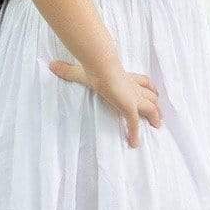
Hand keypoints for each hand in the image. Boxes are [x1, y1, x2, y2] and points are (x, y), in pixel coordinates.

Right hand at [48, 59, 162, 147]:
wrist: (100, 66)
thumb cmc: (93, 66)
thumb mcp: (80, 71)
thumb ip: (68, 70)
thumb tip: (52, 65)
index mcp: (125, 78)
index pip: (143, 81)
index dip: (149, 87)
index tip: (153, 92)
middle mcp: (133, 87)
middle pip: (151, 95)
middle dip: (155, 103)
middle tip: (157, 114)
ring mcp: (133, 97)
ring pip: (151, 108)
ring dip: (155, 117)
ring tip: (156, 126)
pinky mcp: (129, 106)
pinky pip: (135, 123)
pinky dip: (135, 133)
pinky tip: (134, 144)